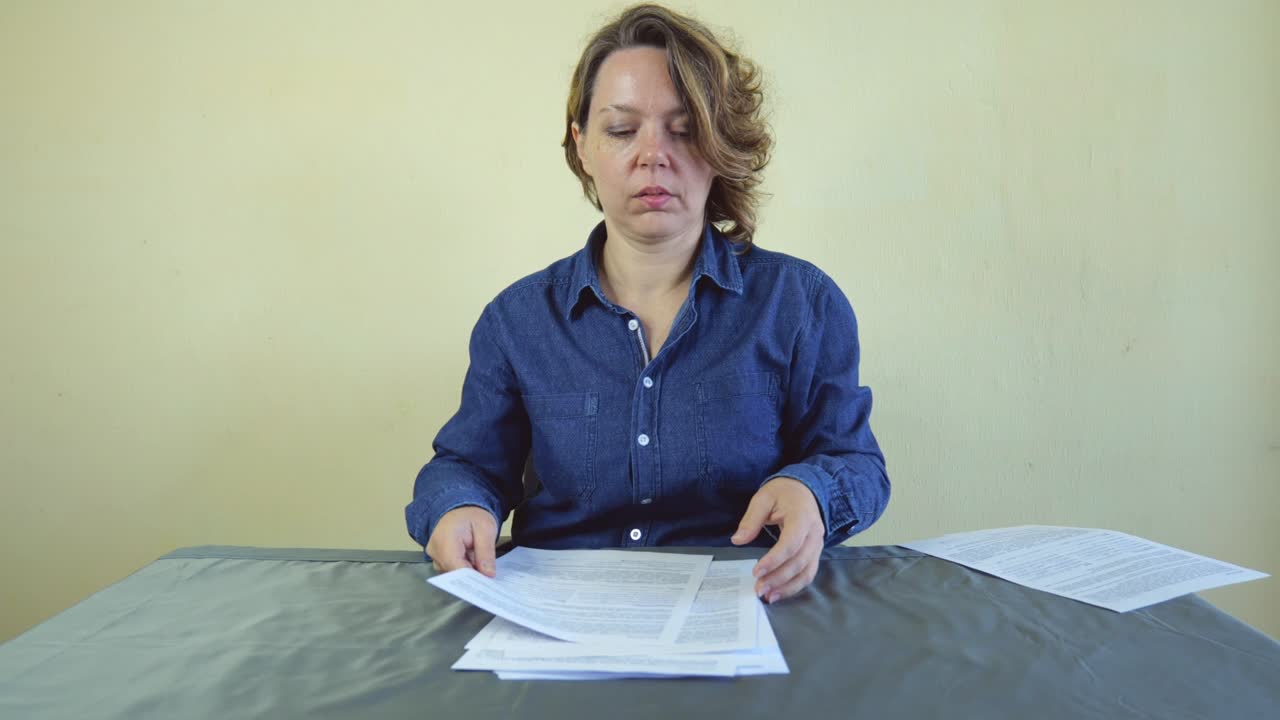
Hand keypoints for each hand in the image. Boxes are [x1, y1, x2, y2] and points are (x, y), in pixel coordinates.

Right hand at [426, 506, 497, 576]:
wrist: (459, 507)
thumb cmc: (471, 514)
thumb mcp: (485, 528)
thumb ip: (486, 552)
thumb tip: (488, 574)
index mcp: (445, 540)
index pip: (457, 568)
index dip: (473, 579)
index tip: (487, 583)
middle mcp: (435, 550)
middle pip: (454, 573)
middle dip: (473, 575)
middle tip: (489, 574)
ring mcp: (435, 555)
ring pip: (453, 573)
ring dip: (469, 570)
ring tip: (479, 558)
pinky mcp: (438, 558)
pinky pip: (451, 569)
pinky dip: (464, 567)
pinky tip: (473, 560)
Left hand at [730, 477, 823, 602]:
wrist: (804, 488)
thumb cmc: (782, 492)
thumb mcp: (763, 498)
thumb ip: (751, 520)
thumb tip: (737, 540)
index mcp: (802, 517)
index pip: (790, 544)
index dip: (774, 560)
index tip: (756, 571)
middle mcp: (815, 533)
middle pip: (799, 562)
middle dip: (778, 578)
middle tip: (758, 589)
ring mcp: (818, 544)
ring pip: (807, 572)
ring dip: (788, 587)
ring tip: (769, 596)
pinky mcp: (816, 552)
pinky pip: (809, 573)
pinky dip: (795, 585)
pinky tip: (780, 592)